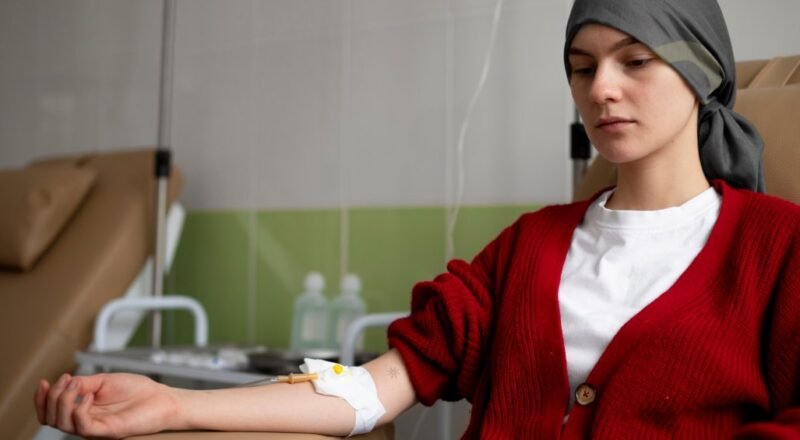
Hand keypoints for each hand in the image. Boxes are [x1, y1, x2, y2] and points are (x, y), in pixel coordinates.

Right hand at [34, 372, 180, 438]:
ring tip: (77, 386)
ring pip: (62, 423)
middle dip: (51, 397)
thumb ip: (83, 383)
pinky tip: (89, 397)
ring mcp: (95, 428)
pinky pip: (83, 426)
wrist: (162, 398)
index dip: (41, 399)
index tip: (43, 382)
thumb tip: (65, 383)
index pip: (51, 412)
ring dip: (63, 401)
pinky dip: (80, 410)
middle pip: (51, 418)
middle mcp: (86, 421)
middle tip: (66, 381)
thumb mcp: (105, 381)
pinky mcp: (107, 431)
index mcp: (83, 410)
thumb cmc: (138, 391)